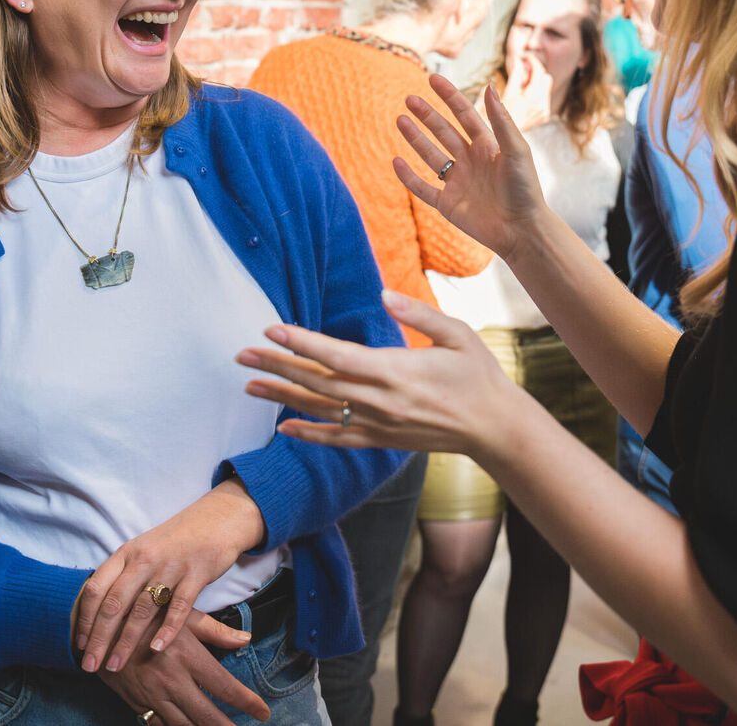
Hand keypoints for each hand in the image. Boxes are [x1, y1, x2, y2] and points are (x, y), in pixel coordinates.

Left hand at [74, 479, 265, 670]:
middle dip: (99, 639)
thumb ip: (123, 576)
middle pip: (114, 604)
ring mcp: (170, 566)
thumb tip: (97, 610)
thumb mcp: (143, 550)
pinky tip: (156, 649)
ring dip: (126, 641)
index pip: (95, 589)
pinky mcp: (196, 574)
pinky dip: (166, 630)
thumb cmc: (175, 541)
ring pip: (142, 610)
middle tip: (89, 666)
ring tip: (116, 665)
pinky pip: (178, 607)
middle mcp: (144, 559)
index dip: (84, 619)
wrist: (216, 518)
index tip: (79, 644)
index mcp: (126, 553)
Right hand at [97, 612, 268, 725]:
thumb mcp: (180, 615)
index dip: (247, 702)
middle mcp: (171, 679)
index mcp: (187, 656)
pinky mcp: (137, 702)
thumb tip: (245, 638)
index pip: (225, 686)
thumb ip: (215, 631)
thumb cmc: (144, 614)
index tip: (263, 711)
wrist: (98, 626)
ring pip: (185, 725)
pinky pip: (160, 725)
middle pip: (207, 714)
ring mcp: (152, 694)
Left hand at [239, 289, 529, 459]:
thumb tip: (384, 294)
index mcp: (396, 370)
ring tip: (249, 386)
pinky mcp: (382, 440)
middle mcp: (380, 401)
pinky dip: (307, 434)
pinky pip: (337, 439)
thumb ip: (418, 313)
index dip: (301, 342)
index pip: (336, 354)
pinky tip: (282, 427)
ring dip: (282, 397)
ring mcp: (379, 424)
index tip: (271, 328)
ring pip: (320, 410)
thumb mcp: (458, 334)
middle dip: (277, 366)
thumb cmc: (478, 375)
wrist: (494, 428)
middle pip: (317, 382)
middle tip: (242, 354)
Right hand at [398, 73, 551, 260]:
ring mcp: (458, 183)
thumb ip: (501, 120)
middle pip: (444, 132)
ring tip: (400, 120)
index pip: (464, 115)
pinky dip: (408, 177)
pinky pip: (423, 188)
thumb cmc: (525, 190)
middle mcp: (471, 161)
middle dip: (427, 115)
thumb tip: (489, 85)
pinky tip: (396, 161)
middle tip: (410, 98)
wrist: (522, 230)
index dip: (449, 96)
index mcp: (488, 146)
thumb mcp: (516, 150)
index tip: (433, 78)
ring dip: (415, 138)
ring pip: (431, 156)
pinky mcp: (448, 205)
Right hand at [496, 56, 551, 131]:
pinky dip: (534, 93)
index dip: (532, 61)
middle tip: (521, 70)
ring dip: (534, 83)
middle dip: (535, 72)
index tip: (524, 56)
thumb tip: (520, 60)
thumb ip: (516, 76)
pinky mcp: (543, 117)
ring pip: (545, 88)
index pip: (539, 72)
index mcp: (532, 100)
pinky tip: (522, 98)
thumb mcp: (506, 93)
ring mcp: (543, 113)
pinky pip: (543, 98)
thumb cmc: (497, 119)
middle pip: (546, 78)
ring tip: (520, 86)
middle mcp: (542, 107)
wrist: (500, 144)